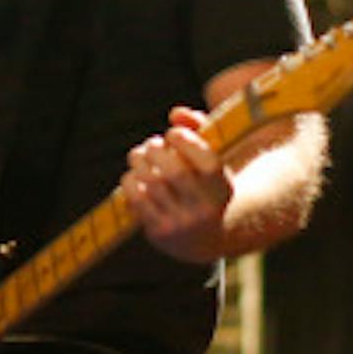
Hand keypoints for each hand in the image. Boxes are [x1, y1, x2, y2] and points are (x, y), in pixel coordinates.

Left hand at [124, 105, 231, 264]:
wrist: (203, 239)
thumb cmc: (203, 186)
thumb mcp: (210, 159)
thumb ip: (198, 128)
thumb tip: (176, 113)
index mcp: (222, 188)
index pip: (206, 161)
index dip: (185, 140)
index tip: (173, 134)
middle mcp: (205, 209)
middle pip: (174, 171)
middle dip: (156, 149)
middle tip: (152, 144)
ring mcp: (181, 223)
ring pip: (151, 183)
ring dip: (139, 160)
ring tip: (139, 155)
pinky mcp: (159, 232)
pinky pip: (136, 199)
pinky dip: (130, 181)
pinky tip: (135, 176)